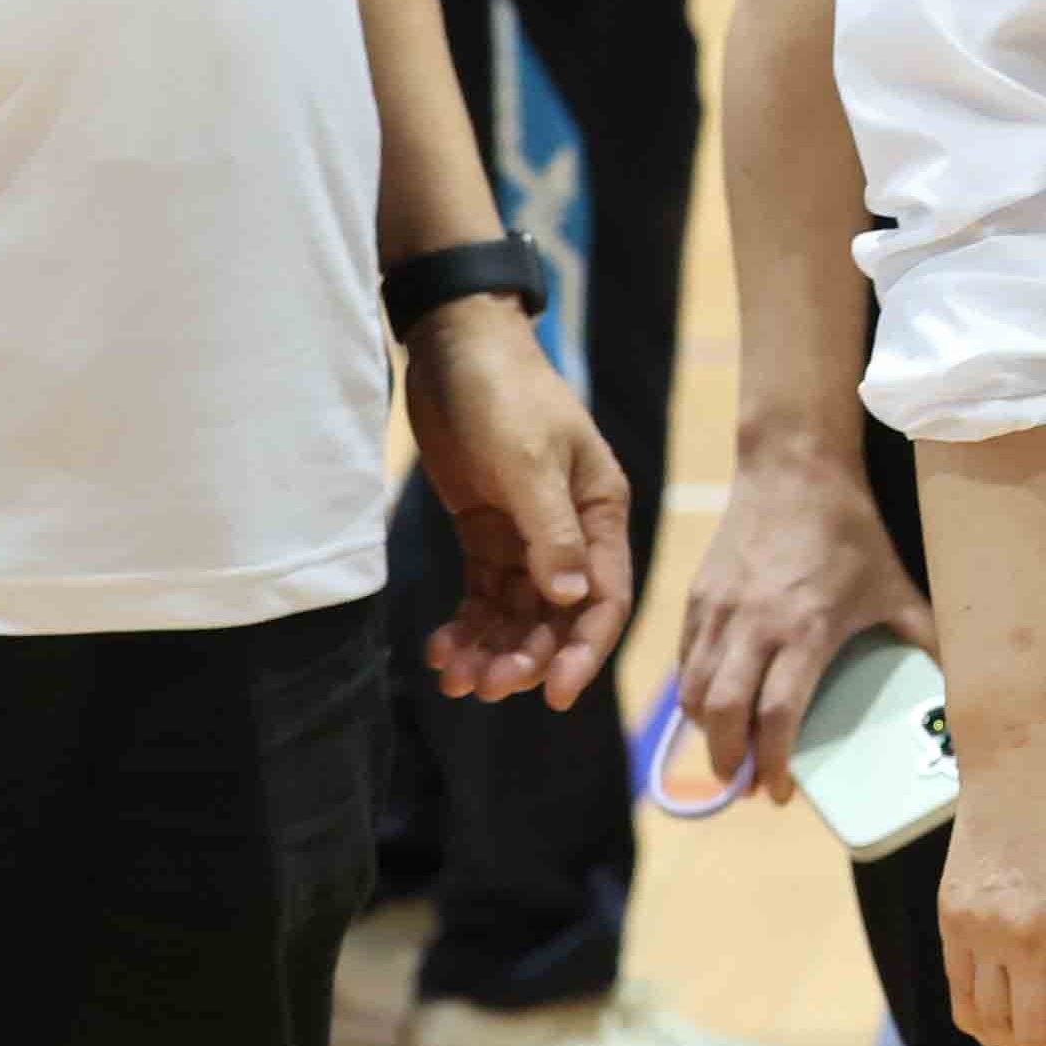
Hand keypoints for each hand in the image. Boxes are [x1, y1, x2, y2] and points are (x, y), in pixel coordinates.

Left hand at [401, 301, 635, 710]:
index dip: (584, 649)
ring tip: (453, 679)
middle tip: (483, 687)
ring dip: (490, 649)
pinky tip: (440, 649)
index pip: (605, 595)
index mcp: (600, 511)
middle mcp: (571, 530)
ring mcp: (527, 534)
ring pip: (517, 613)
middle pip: (557, 615)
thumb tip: (572, 601)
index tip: (555, 694)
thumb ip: (551, 532)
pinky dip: (465, 626)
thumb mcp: (529, 462)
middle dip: (525, 655)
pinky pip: (483, 595)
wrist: (456, 351)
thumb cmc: (505, 397)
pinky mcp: (487, 532)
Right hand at [672, 432, 936, 804]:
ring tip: (728, 753)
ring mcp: (720, 611)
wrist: (794, 468)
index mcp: (807, 627)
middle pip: (724, 713)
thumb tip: (959, 681)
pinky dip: (692, 697)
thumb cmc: (849, 531)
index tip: (781, 794)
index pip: (779, 713)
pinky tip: (712, 709)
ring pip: (695, 693)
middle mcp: (755, 624)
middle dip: (728, 762)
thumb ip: (922, 634)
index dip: (775, 763)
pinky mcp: (699, 598)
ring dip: (707, 735)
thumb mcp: (894, 583)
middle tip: (744, 785)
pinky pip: (684, 663)